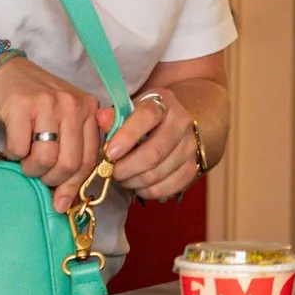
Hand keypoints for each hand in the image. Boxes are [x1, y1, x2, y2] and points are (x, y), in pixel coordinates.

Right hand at [0, 57, 108, 212]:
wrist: (4, 74)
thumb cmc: (35, 104)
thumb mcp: (63, 120)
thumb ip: (73, 149)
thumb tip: (69, 199)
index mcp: (90, 110)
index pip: (91, 159)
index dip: (75, 186)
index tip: (63, 203)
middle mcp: (74, 105)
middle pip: (70, 163)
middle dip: (52, 180)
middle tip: (39, 175)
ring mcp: (48, 104)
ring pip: (46, 159)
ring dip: (31, 169)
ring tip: (26, 160)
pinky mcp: (22, 106)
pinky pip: (19, 149)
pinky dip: (14, 155)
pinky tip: (14, 144)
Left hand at [103, 90, 201, 204]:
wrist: (169, 127)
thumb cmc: (139, 121)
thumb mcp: (125, 112)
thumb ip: (113, 117)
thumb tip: (102, 118)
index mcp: (163, 102)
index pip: (147, 116)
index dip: (127, 136)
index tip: (109, 154)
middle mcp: (182, 122)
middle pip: (154, 153)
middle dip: (125, 168)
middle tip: (110, 171)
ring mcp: (190, 147)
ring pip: (157, 174)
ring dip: (132, 181)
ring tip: (122, 176)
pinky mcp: (192, 169)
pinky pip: (165, 189)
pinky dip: (145, 191)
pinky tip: (137, 184)